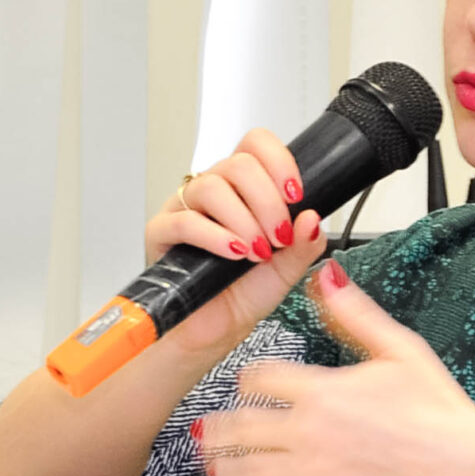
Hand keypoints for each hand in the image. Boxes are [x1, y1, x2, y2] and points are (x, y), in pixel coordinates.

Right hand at [144, 129, 328, 357]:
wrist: (214, 330)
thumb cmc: (243, 294)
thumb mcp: (286, 270)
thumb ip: (304, 244)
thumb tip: (312, 218)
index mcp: (243, 189)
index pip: (255, 145)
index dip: (279, 161)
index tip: (296, 194)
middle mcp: (213, 191)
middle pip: (239, 164)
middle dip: (267, 201)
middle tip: (278, 236)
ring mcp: (184, 207)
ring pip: (212, 186)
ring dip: (244, 220)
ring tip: (257, 251)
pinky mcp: (161, 232)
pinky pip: (186, 220)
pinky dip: (217, 237)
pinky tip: (235, 253)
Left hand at [200, 259, 474, 475]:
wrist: (462, 469)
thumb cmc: (439, 413)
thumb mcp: (400, 349)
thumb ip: (355, 314)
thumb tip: (328, 278)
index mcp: (321, 390)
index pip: (256, 378)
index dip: (248, 380)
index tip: (249, 386)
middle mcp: (308, 432)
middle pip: (238, 427)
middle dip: (222, 428)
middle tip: (214, 431)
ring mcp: (312, 474)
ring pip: (246, 475)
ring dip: (229, 470)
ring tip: (222, 470)